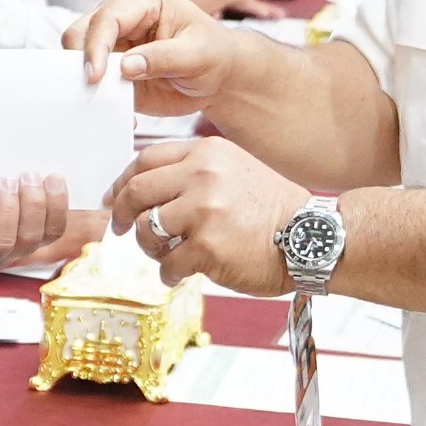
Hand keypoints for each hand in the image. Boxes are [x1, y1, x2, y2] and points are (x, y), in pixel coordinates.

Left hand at [0, 174, 72, 266]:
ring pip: (2, 243)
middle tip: (27, 175)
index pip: (52, 230)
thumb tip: (37, 146)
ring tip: (4, 182)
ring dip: (8, 211)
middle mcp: (7, 249)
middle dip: (34, 205)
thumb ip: (19, 174)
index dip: (58, 206)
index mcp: (25, 233)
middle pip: (31, 238)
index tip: (54, 176)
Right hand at [65, 0, 246, 113]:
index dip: (96, 46)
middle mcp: (121, 16)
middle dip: (80, 61)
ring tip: (108, 102)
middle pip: (80, 33)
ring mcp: (112, 42)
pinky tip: (118, 110)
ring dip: (84, 81)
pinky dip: (96, 97)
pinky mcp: (110, 68)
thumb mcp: (198, 55)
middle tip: (94, 90)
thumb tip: (126, 66)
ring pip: (76, 57)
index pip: (107, 18)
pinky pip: (89, 81)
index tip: (96, 76)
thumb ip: (163, 58)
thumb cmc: (212, 54)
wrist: (217, 76)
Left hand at [106, 138, 309, 294]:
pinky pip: (167, 264)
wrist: (311, 238)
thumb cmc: (273, 210)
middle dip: (123, 214)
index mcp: (207, 153)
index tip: (115, 199)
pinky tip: (184, 273)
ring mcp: (204, 211)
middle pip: (137, 191)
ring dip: (150, 248)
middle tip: (122, 229)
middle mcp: (202, 176)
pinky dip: (170, 273)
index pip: (145, 159)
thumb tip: (144, 187)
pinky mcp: (207, 247)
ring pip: (147, 230)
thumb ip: (194, 172)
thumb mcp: (235, 170)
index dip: (122, 181)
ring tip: (169, 254)